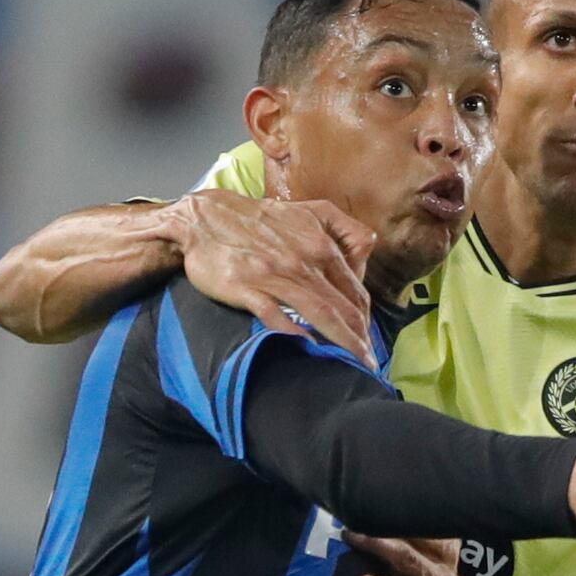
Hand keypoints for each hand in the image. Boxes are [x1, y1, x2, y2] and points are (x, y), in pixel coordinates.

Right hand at [166, 190, 376, 355]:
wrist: (207, 218)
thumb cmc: (261, 219)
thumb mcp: (310, 210)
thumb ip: (343, 226)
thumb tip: (368, 249)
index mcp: (320, 244)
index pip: (354, 290)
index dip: (366, 320)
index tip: (369, 341)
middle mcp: (303, 261)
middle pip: (342, 307)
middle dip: (361, 339)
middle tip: (369, 363)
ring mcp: (274, 275)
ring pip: (318, 313)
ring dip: (341, 341)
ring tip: (354, 365)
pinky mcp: (246, 287)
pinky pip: (275, 314)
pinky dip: (294, 332)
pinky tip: (309, 347)